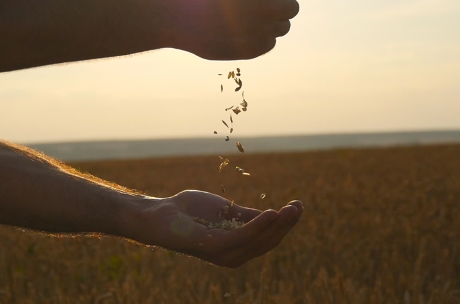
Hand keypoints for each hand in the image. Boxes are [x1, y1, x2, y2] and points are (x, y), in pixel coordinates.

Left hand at [135, 190, 302, 267]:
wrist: (160, 214)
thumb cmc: (189, 212)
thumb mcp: (225, 211)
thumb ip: (246, 215)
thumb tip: (273, 215)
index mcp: (237, 246)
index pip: (268, 238)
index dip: (285, 223)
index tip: (298, 204)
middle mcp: (233, 254)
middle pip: (268, 242)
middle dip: (286, 225)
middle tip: (299, 206)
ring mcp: (223, 253)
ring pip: (259, 241)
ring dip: (277, 225)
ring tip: (290, 208)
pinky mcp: (213, 247)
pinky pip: (242, 237)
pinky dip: (258, 226)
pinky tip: (270, 213)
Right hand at [172, 0, 298, 59]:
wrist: (180, 16)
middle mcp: (270, 6)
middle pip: (292, 8)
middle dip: (279, 6)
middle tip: (260, 8)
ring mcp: (264, 29)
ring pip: (283, 27)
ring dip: (272, 23)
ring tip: (250, 21)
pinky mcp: (254, 49)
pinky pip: (269, 43)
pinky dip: (261, 38)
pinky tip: (243, 33)